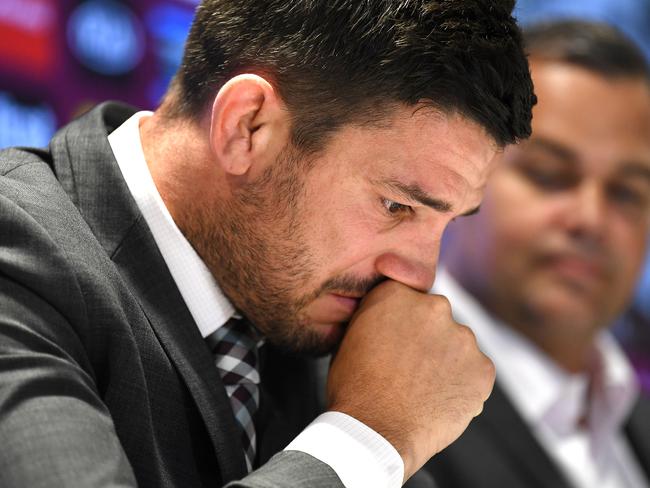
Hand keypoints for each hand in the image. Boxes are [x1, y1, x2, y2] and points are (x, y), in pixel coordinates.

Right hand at [327, 280, 494, 480]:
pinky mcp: (482, 367)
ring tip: (424, 389)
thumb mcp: (350, 337)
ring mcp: (462, 336)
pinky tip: (440, 400)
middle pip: (436, 317)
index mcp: (398, 294)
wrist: (374, 431)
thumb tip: (385, 318)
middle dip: (428, 337)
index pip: (409, 298)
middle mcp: (434, 306)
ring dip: (446, 361)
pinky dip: (464, 384)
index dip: (403, 321)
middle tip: (411, 368)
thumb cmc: (354, 387)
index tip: (398, 340)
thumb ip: (375, 317)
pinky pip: (475, 371)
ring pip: (457, 344)